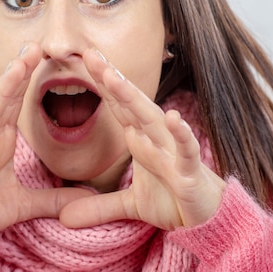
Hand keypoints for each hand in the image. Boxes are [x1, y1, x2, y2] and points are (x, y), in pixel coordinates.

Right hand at [0, 42, 91, 230]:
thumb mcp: (25, 204)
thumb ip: (54, 199)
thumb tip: (85, 198)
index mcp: (2, 139)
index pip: (17, 102)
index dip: (29, 78)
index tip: (44, 54)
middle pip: (5, 98)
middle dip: (19, 71)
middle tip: (34, 45)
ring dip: (3, 89)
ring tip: (17, 66)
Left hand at [60, 48, 225, 230]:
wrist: (210, 220)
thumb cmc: (173, 200)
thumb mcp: (129, 206)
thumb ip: (98, 207)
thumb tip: (63, 218)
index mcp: (141, 139)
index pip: (118, 106)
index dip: (102, 83)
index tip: (84, 57)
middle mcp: (155, 138)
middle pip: (130, 104)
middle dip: (111, 79)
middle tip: (90, 53)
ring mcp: (173, 152)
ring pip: (153, 119)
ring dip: (134, 99)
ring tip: (114, 77)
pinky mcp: (190, 171)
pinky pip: (186, 150)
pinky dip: (181, 134)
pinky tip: (174, 118)